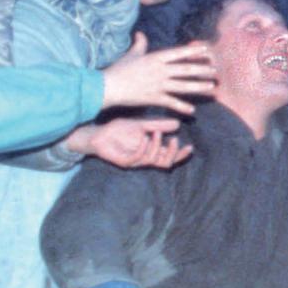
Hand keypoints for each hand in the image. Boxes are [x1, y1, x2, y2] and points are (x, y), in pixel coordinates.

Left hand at [67, 117, 191, 168]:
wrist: (98, 134)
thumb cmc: (118, 130)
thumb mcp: (141, 124)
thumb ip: (158, 125)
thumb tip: (178, 124)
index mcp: (150, 151)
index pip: (169, 157)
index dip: (180, 155)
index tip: (190, 147)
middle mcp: (144, 159)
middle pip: (165, 163)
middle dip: (173, 153)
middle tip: (175, 140)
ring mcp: (134, 161)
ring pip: (153, 160)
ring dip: (157, 146)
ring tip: (156, 133)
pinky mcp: (124, 162)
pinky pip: (138, 158)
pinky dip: (144, 148)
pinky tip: (145, 137)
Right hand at [100, 33, 214, 112]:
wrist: (108, 87)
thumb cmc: (119, 69)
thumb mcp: (131, 55)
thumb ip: (140, 44)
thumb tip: (140, 33)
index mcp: (155, 58)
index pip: (179, 53)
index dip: (194, 51)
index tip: (207, 50)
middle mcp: (160, 71)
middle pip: (186, 70)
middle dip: (203, 70)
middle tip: (215, 71)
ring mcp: (158, 85)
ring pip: (183, 86)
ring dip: (199, 87)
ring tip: (212, 87)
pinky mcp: (154, 98)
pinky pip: (171, 102)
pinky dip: (182, 107)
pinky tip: (192, 111)